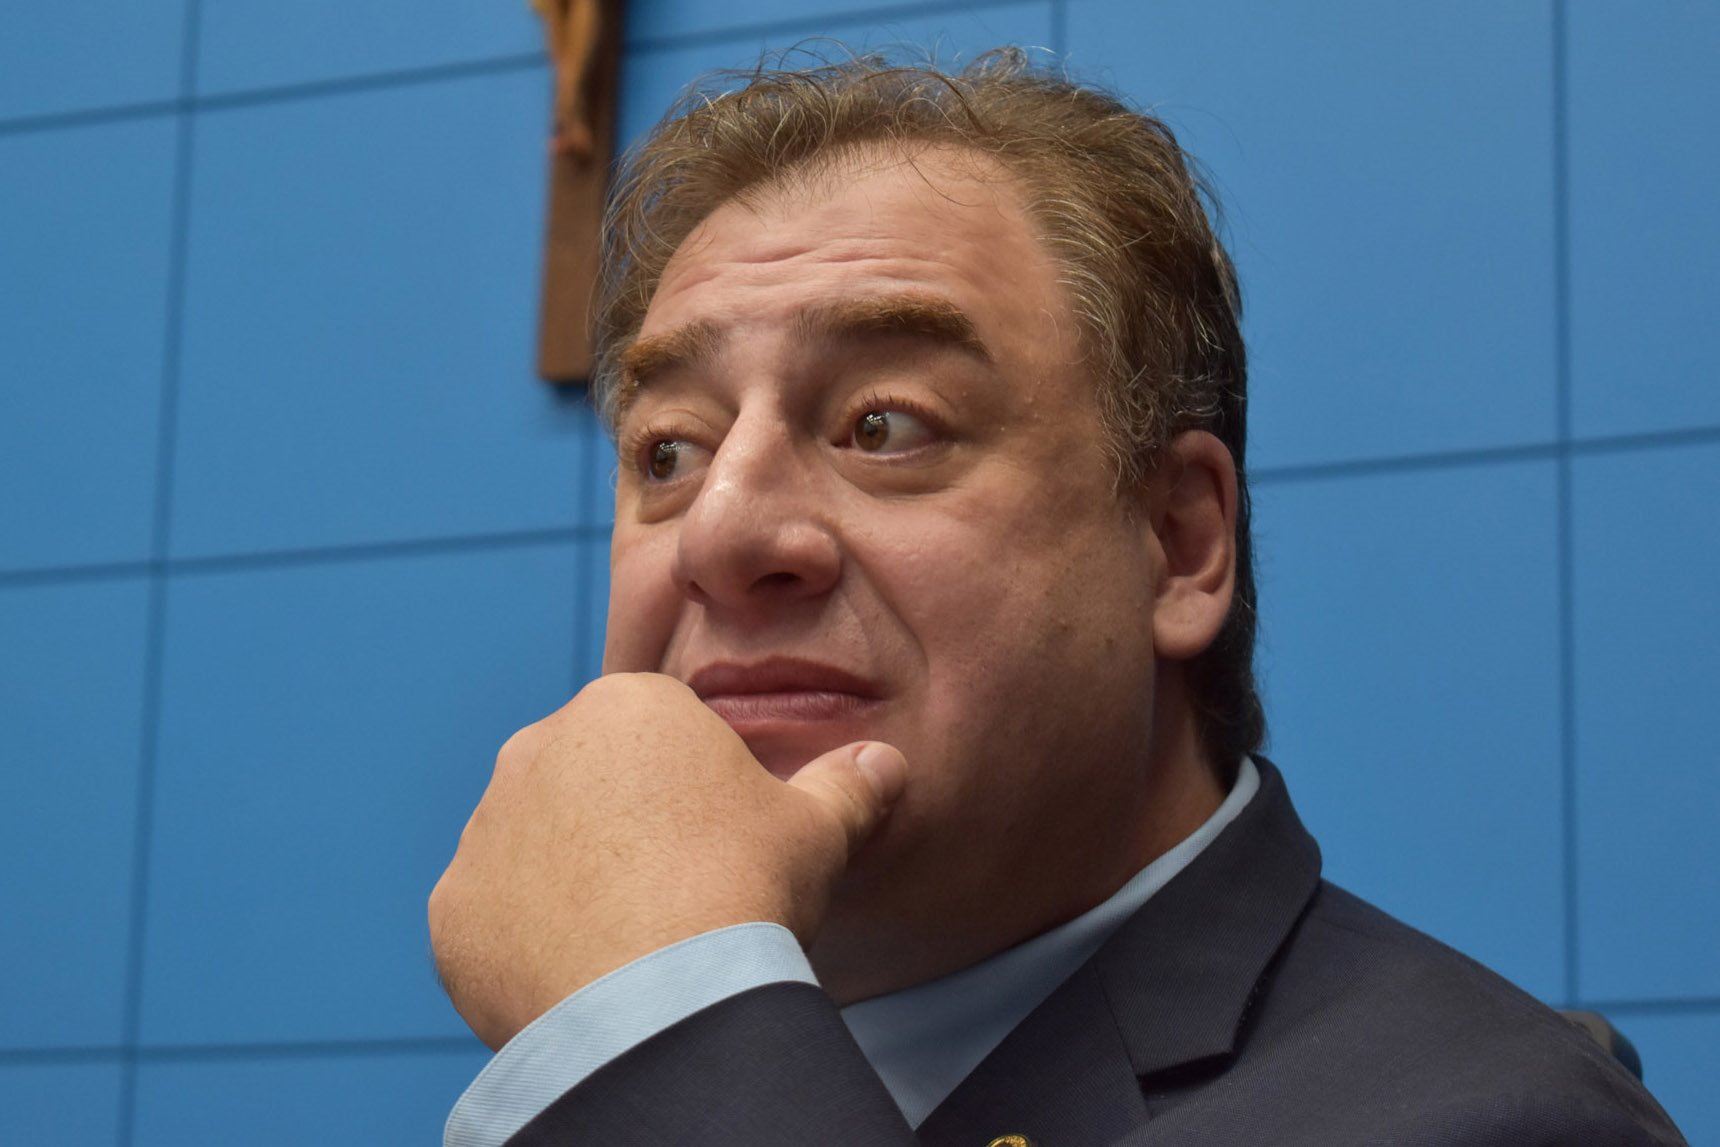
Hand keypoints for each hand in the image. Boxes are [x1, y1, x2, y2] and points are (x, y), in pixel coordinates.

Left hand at [427, 672, 906, 1048]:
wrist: (660, 998)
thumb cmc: (743, 890)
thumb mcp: (818, 829)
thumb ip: (849, 784)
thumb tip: (886, 763)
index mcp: (627, 708)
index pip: (660, 738)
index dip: (695, 792)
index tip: (718, 846)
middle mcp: (538, 750)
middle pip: (589, 783)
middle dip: (623, 828)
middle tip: (675, 893)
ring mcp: (486, 830)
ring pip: (536, 848)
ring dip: (572, 881)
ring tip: (630, 941)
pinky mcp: (453, 908)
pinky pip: (494, 917)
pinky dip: (528, 942)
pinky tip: (583, 976)